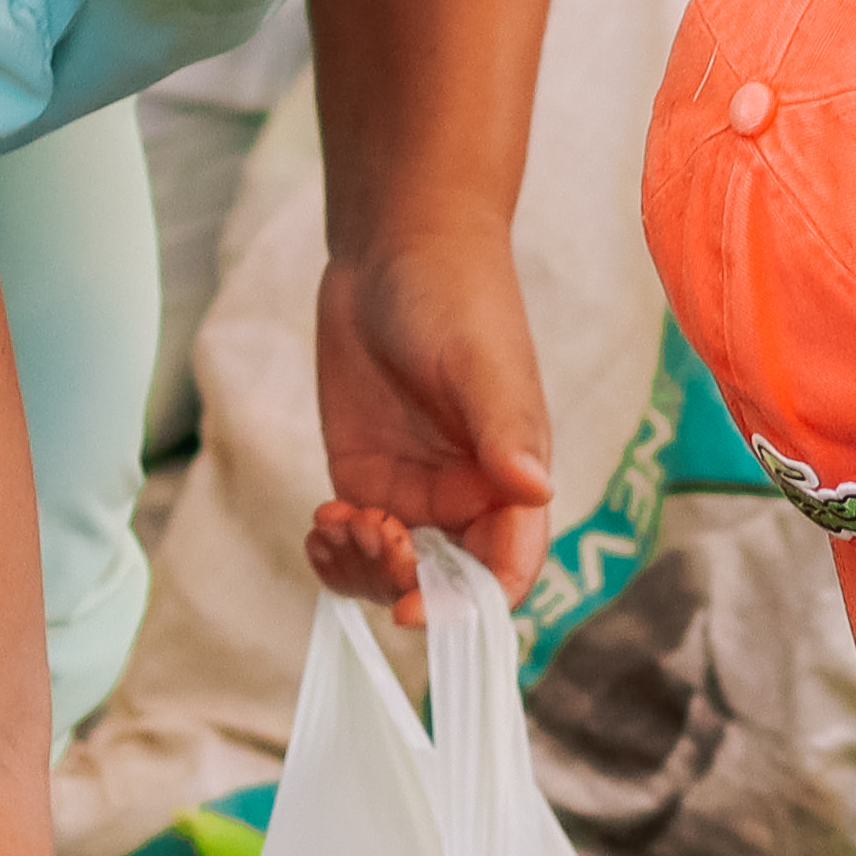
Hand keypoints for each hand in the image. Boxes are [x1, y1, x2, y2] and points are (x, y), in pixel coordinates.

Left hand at [308, 223, 551, 615]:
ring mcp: (414, 491)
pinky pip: (354, 542)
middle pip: (443, 584)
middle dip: (400, 580)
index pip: (505, 567)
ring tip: (334, 524)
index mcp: (513, 478)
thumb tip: (536, 490)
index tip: (414, 608)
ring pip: (392, 572)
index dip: (468, 605)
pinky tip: (319, 527)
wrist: (396, 247)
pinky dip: (334, 553)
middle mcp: (468, 496)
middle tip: (367, 528)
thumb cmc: (457, 293)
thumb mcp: (483, 359)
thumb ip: (505, 426)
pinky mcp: (366, 476)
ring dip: (361, 571)